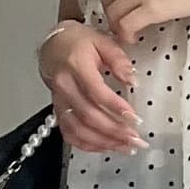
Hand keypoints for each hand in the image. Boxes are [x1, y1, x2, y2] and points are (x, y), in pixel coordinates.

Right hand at [36, 21, 146, 154]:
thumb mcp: (102, 42)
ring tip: (126, 147)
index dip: (116, 107)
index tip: (135, 118)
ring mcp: (59, 102)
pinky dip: (89, 145)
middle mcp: (65, 86)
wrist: (53, 47)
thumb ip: (119, 60)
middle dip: (114, 131)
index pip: (96, 92)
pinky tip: (107, 147)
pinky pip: (70, 135)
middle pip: (88, 116)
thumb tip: (133, 80)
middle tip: (136, 139)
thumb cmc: (78, 43)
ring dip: (104, 142)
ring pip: (79, 130)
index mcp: (76, 65)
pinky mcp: (58, 112)